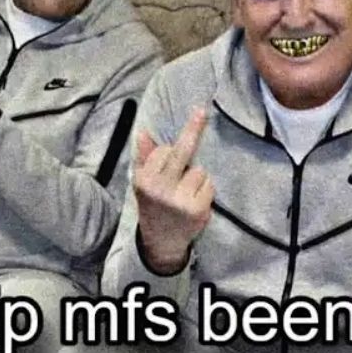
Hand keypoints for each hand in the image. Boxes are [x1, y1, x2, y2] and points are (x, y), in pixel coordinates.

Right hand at [134, 107, 213, 272]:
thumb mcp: (143, 183)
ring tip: (186, 193)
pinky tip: (194, 202)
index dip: (170, 152)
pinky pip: (209, 185)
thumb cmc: (153, 205)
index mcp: (145, 180)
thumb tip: (143, 132)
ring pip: (199, 170)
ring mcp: (179, 200)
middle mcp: (160, 189)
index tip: (171, 150)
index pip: (165, 151)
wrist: (161, 242)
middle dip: (193, 129)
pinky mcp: (197, 210)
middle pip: (182, 151)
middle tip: (201, 110)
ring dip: (197, 177)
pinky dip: (205, 191)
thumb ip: (145, 157)